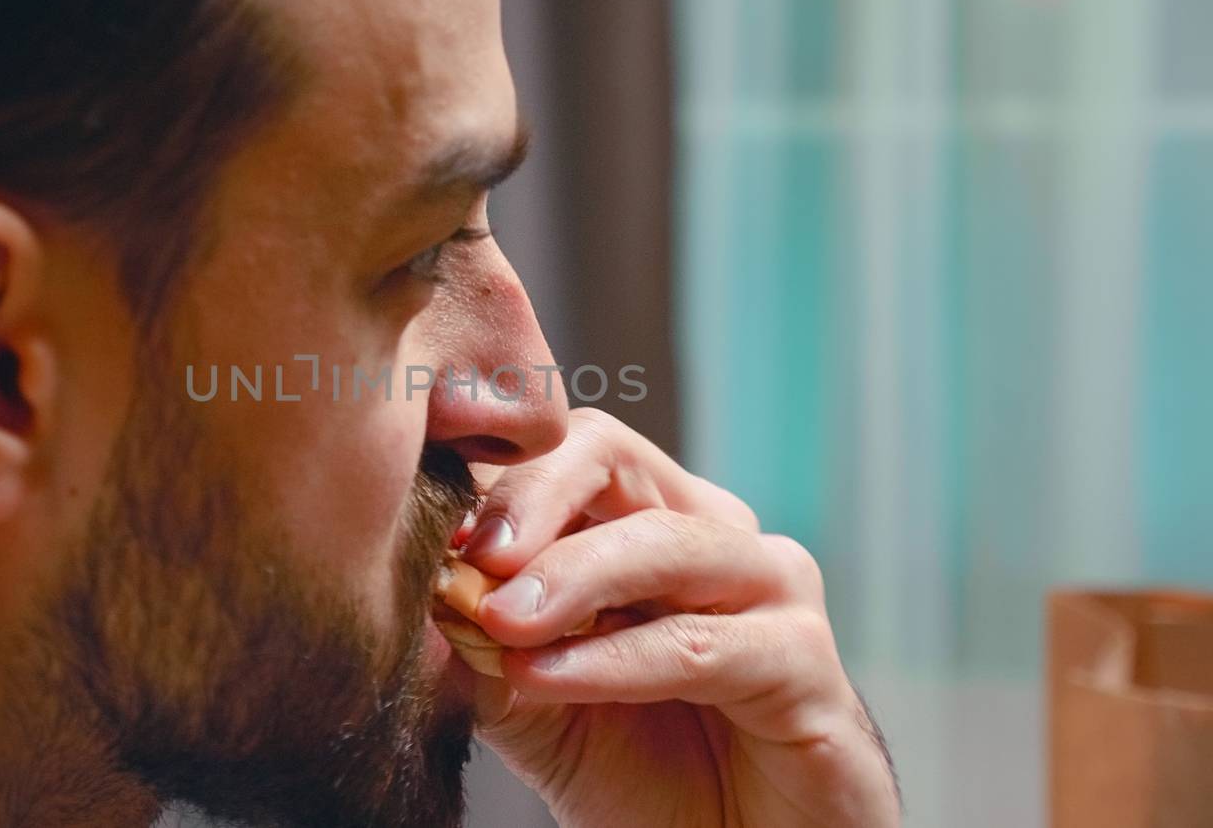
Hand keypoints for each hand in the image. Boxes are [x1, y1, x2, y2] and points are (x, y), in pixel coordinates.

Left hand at [459, 408, 898, 827]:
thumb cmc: (643, 768)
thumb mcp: (535, 703)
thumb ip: (481, 650)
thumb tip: (413, 598)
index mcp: (645, 518)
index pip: (559, 451)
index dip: (488, 477)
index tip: (420, 517)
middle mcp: (711, 530)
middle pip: (611, 456)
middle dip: (532, 495)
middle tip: (474, 553)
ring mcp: (770, 588)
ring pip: (664, 542)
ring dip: (572, 575)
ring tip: (500, 618)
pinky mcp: (807, 663)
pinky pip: (700, 646)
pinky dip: (615, 659)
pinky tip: (546, 675)